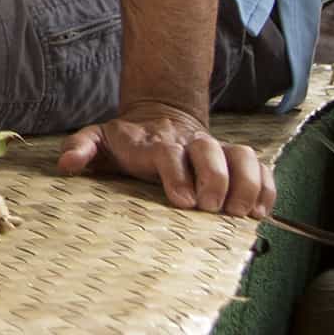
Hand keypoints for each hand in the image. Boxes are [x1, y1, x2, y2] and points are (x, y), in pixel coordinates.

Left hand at [57, 98, 271, 216]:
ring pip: (244, 156)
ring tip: (241, 214)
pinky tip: (260, 213)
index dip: (178, 175)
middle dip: (215, 179)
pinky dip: (267, 189)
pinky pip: (262, 170)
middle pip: (212, 151)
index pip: (169, 153)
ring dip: (248, 184)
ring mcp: (217, 151)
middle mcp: (190, 144)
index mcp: (156, 143)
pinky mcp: (236, 163)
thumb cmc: (125, 141)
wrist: (157, 120)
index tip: (183, 201)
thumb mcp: (97, 139)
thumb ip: (80, 147)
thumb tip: (66, 164)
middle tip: (210, 209)